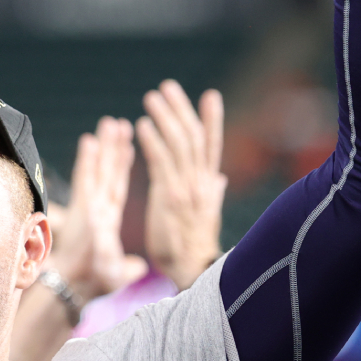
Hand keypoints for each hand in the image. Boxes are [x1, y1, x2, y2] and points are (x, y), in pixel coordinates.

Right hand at [50, 117, 147, 301]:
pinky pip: (87, 178)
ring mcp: (90, 207)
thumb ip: (126, 268)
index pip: (118, 189)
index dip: (122, 168)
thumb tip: (137, 267)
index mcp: (108, 222)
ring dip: (104, 147)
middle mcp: (98, 210)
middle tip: (118, 124)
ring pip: (99, 170)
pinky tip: (89, 141)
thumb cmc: (92, 284)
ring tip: (108, 124)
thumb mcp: (116, 275)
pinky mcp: (83, 208)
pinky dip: (88, 160)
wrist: (76, 289)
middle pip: (109, 173)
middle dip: (113, 148)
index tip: (128, 146)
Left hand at [137, 80, 225, 290]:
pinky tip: (141, 125)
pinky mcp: (168, 198)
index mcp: (209, 186)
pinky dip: (152, 141)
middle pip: (193, 136)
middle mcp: (201, 183)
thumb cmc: (192, 248)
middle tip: (167, 86)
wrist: (191, 274)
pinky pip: (160, 163)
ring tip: (151, 97)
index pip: (212, 145)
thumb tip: (219, 178)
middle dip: (181, 109)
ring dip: (165, 118)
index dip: (212, 120)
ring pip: (178, 144)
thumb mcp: (204, 215)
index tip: (210, 95)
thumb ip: (211, 193)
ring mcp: (186, 189)